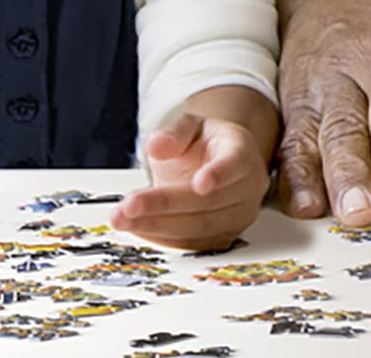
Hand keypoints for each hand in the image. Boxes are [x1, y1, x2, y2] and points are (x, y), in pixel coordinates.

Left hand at [112, 111, 270, 250]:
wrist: (215, 164)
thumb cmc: (204, 145)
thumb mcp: (190, 127)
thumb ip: (175, 134)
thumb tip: (156, 145)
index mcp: (241, 152)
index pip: (235, 164)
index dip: (219, 174)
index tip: (199, 184)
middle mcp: (247, 188)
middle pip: (209, 202)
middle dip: (165, 205)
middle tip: (130, 205)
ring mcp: (237, 216)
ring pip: (199, 227)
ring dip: (157, 225)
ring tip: (123, 219)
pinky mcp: (223, 237)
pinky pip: (192, 243)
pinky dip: (161, 237)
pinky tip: (136, 227)